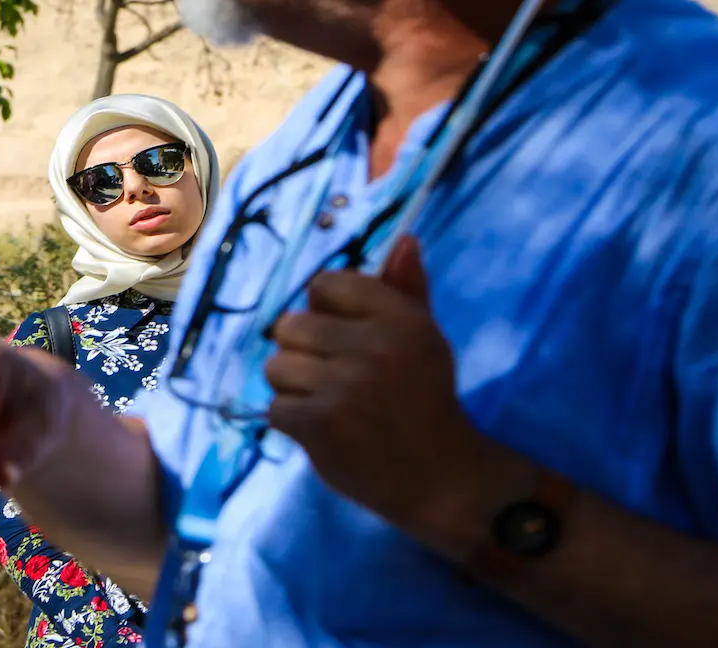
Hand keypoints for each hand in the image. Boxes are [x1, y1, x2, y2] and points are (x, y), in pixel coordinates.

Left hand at [266, 237, 524, 548]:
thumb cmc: (426, 400)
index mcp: (399, 317)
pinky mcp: (319, 424)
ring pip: (276, 367)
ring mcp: (343, 386)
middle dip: (303, 351)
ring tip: (327, 403)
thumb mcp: (425, 339)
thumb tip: (405, 241)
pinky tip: (324, 429)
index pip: (326, 285)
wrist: (441, 477)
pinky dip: (293, 422)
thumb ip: (407, 290)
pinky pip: (276, 407)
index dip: (325, 310)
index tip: (343, 336)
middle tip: (333, 375)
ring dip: (294, 388)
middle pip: (290, 325)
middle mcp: (372, 346)